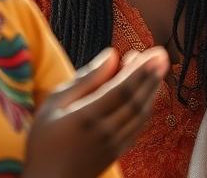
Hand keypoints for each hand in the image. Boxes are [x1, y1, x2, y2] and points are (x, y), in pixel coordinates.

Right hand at [24, 46, 169, 177]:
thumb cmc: (44, 141)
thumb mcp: (54, 104)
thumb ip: (85, 79)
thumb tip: (111, 55)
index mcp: (87, 116)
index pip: (123, 88)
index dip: (141, 70)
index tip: (153, 53)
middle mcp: (105, 131)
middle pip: (136, 99)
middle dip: (152, 76)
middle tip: (162, 55)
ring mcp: (113, 144)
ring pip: (141, 114)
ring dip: (152, 91)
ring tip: (158, 71)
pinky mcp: (116, 153)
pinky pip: (138, 128)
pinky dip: (146, 109)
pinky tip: (146, 96)